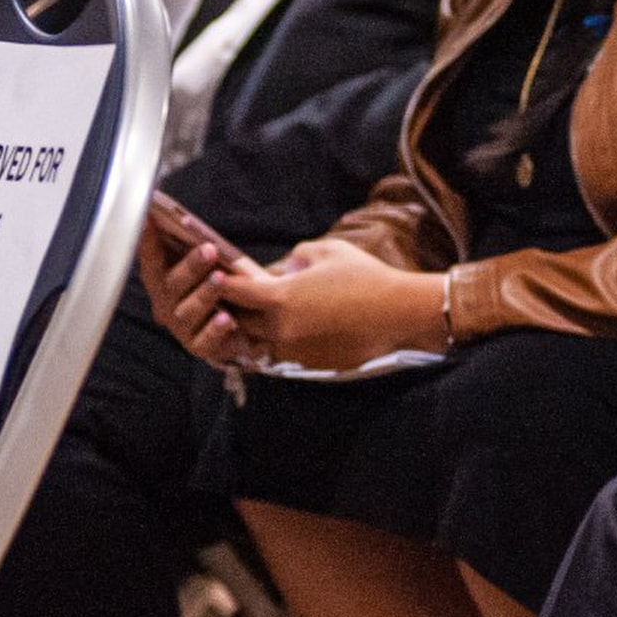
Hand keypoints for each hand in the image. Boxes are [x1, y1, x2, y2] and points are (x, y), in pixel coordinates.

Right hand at [138, 220, 260, 369]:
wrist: (237, 326)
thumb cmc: (216, 287)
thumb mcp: (207, 266)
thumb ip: (196, 248)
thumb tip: (188, 219)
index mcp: (161, 281)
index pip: (151, 260)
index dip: (148, 242)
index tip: (149, 220)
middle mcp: (165, 304)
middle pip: (171, 285)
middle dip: (190, 266)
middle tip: (209, 249)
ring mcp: (180, 327)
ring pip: (187, 311)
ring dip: (204, 293)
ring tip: (221, 278)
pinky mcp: (198, 347)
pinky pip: (205, 339)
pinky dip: (215, 328)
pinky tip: (227, 318)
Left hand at [213, 236, 445, 374]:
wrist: (399, 315)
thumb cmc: (367, 277)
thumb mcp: (330, 251)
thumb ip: (298, 256)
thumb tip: (286, 268)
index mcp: (281, 298)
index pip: (235, 291)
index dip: (223, 282)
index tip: (217, 275)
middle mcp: (281, 328)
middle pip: (238, 322)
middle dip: (231, 309)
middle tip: (227, 298)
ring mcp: (294, 351)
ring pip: (256, 344)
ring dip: (252, 332)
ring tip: (252, 318)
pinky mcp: (309, 366)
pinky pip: (281, 355)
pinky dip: (277, 345)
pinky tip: (285, 333)